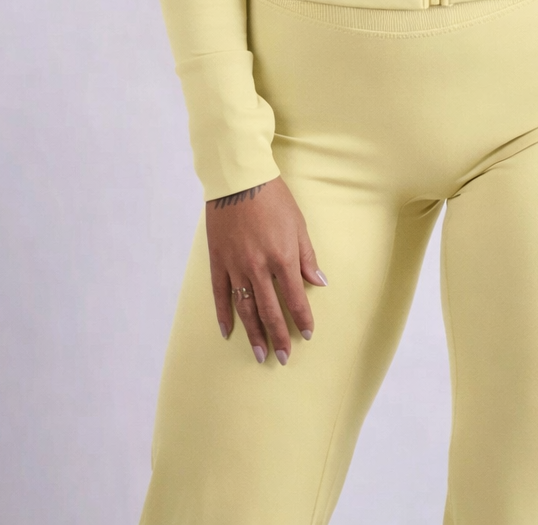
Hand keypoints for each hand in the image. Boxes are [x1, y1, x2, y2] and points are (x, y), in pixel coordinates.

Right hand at [207, 176, 327, 364]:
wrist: (239, 180)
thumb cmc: (274, 198)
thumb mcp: (298, 224)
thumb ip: (307, 257)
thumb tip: (319, 283)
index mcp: (282, 257)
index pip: (294, 298)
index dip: (302, 319)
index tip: (308, 334)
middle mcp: (258, 267)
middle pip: (270, 311)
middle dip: (279, 336)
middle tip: (283, 358)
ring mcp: (235, 266)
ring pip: (245, 309)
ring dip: (254, 334)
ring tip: (260, 354)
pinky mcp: (218, 262)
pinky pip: (220, 295)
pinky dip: (223, 315)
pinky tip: (228, 332)